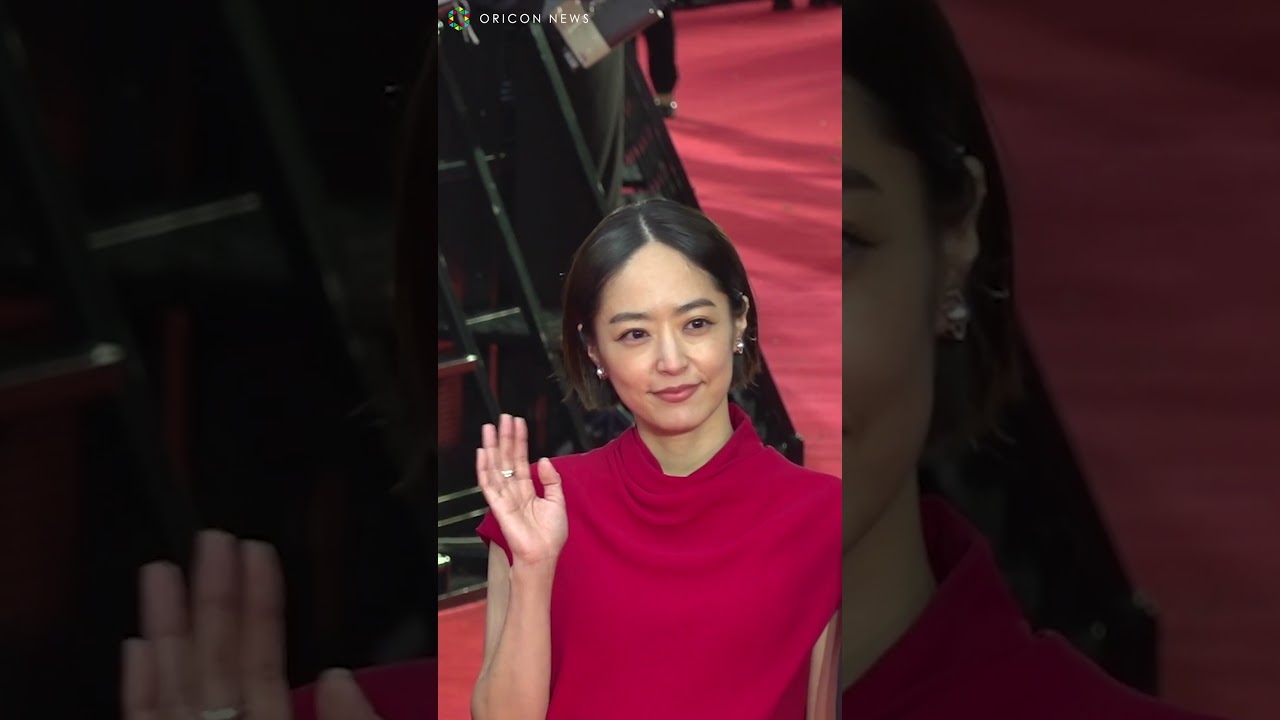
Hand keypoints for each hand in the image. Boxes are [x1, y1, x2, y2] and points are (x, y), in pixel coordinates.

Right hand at [121, 531, 381, 719]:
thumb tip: (337, 676)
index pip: (264, 661)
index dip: (260, 606)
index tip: (257, 553)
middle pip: (217, 663)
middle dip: (212, 600)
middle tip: (212, 538)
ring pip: (178, 686)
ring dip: (168, 629)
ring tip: (160, 570)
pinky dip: (141, 692)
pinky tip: (137, 646)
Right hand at [476, 414, 567, 566]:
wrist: (544, 555)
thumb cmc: (551, 535)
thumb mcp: (558, 501)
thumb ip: (552, 480)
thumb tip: (543, 460)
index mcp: (527, 489)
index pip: (521, 459)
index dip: (519, 441)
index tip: (518, 423)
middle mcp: (513, 490)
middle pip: (506, 459)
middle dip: (504, 438)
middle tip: (503, 418)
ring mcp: (504, 497)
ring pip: (495, 467)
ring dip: (492, 447)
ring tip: (490, 428)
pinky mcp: (498, 506)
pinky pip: (488, 485)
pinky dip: (484, 469)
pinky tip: (483, 453)